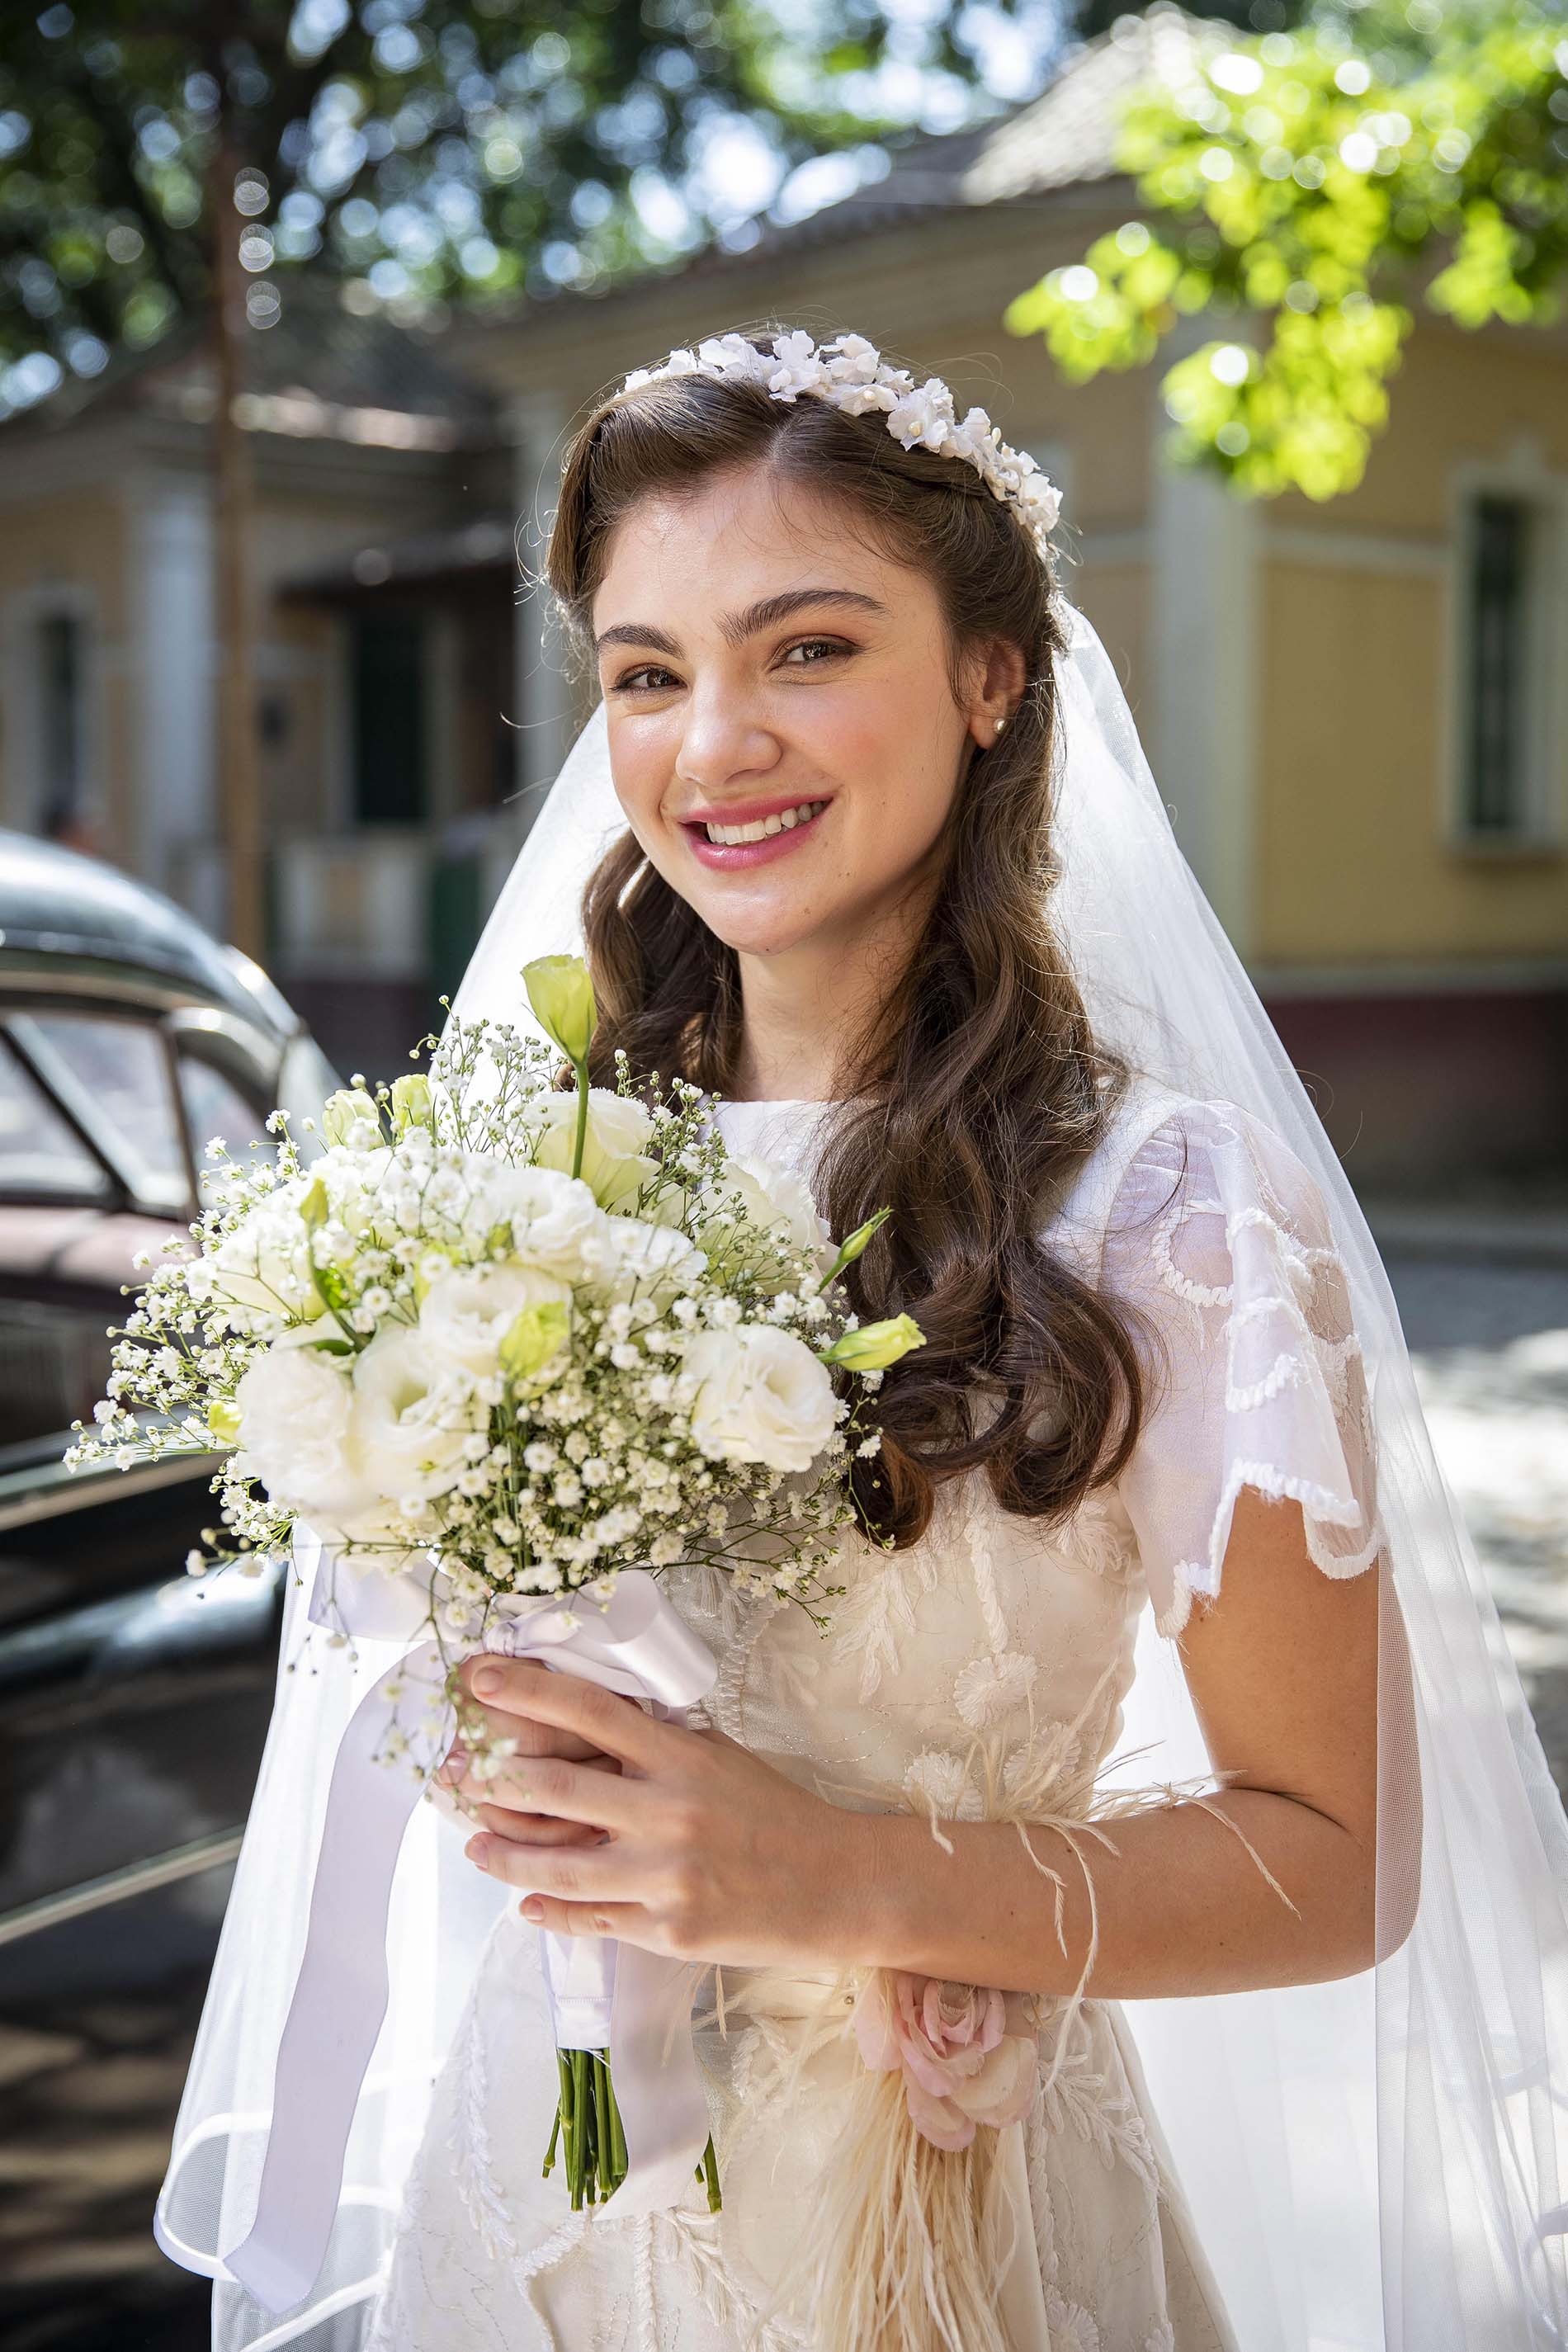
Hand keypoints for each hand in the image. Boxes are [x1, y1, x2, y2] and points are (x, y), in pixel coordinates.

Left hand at [449, 1652, 872, 1969]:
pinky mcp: (668, 1930)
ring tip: (475, 1845)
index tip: (478, 1675)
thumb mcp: (719, 1758)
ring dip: (503, 1854)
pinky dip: (548, 1909)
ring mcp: (666, 1877)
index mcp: (681, 1758)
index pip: (589, 1711)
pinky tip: (526, 1901)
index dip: (527, 1690)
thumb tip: (580, 1729)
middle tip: (454, 1773)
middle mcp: (669, 1812)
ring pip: (557, 1866)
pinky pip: (590, 1919)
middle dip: (491, 1778)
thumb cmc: (775, 1813)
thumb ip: (655, 1748)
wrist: (837, 1884)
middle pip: (554, 1787)